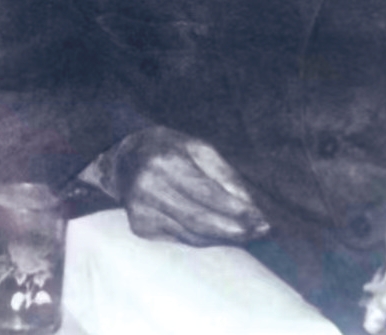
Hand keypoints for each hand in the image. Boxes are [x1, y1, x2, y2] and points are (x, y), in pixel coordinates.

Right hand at [113, 126, 269, 245]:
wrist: (123, 159)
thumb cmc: (167, 148)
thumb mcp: (197, 147)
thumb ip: (224, 174)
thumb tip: (249, 206)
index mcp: (165, 162)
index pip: (207, 193)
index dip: (236, 210)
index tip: (262, 219)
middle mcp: (149, 188)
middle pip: (200, 220)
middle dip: (234, 230)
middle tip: (260, 231)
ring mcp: (141, 211)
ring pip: (192, 235)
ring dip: (223, 238)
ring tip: (247, 233)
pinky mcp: (139, 228)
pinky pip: (181, 239)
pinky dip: (204, 239)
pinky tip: (220, 233)